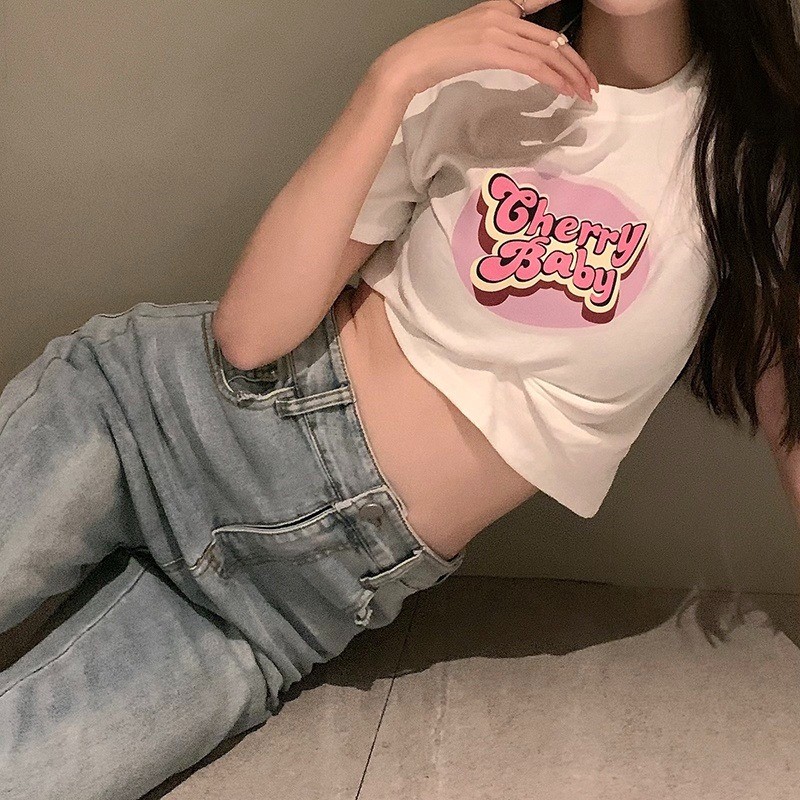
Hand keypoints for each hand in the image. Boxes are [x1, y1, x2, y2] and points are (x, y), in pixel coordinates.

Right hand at [375, 0, 598, 102]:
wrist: (413, 60)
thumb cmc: (437, 57)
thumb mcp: (473, 42)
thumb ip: (498, 43)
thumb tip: (516, 58)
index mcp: (500, 7)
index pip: (542, 22)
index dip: (566, 43)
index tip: (580, 63)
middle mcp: (503, 13)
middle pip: (552, 39)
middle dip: (577, 64)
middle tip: (591, 84)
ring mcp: (498, 30)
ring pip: (547, 53)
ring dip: (571, 75)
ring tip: (584, 94)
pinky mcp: (493, 50)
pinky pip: (533, 65)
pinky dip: (553, 79)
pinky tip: (565, 91)